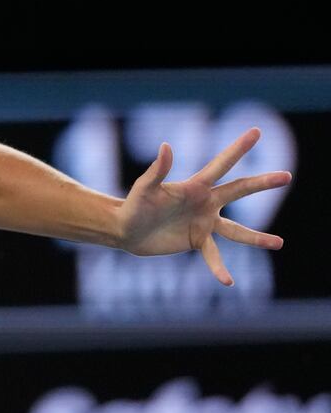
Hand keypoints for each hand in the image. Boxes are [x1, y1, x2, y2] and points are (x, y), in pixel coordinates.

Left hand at [116, 127, 291, 285]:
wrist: (125, 231)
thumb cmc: (133, 205)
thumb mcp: (145, 188)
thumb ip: (158, 170)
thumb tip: (166, 146)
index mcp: (196, 186)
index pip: (222, 164)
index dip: (238, 148)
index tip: (256, 131)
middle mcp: (206, 203)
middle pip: (240, 190)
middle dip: (263, 183)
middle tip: (287, 176)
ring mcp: (204, 223)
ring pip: (237, 231)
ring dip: (257, 238)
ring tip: (280, 243)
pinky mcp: (197, 241)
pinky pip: (214, 255)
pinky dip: (219, 268)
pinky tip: (228, 281)